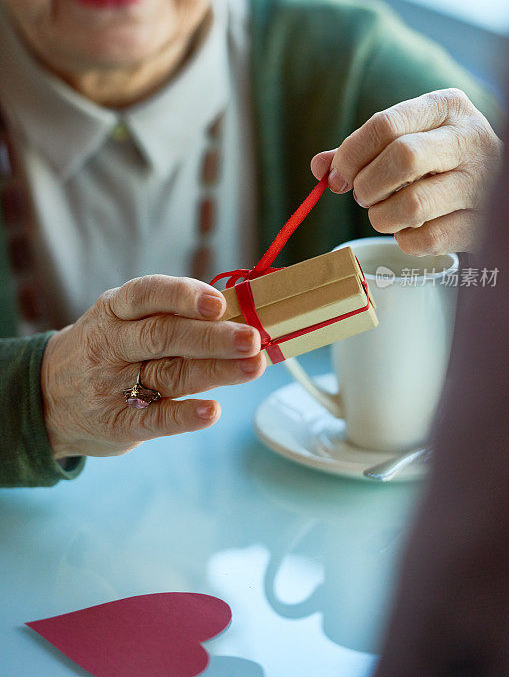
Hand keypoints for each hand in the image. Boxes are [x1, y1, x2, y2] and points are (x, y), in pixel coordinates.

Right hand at [41, 275, 265, 458]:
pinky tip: (212, 412)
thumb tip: (240, 314)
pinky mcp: (117, 423)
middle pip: (165, 336)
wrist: (47, 397)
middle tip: (252, 339)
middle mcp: (113, 343)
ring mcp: (113, 385)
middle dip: (213, 337)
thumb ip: (172, 317)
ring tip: (252, 367)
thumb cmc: (108, 350)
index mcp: (116, 310)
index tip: (219, 302)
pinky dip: (184, 415)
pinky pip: (154, 419)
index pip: (148, 294)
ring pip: (169, 374)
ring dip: (215, 371)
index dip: (184, 296)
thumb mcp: (123, 321)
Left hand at [311, 89, 502, 254]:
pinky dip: (405, 240)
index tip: (337, 176)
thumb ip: (360, 150)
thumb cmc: (436, 159)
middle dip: (368, 185)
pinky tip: (411, 229)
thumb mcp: (404, 138)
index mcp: (447, 107)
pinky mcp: (482, 224)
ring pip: (413, 204)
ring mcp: (482, 183)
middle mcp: (472, 140)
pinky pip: (426, 239)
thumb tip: (320, 168)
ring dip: (382, 217)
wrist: (497, 187)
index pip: (385, 124)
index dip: (350, 155)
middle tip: (364, 196)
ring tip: (385, 213)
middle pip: (402, 158)